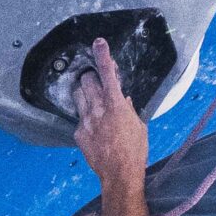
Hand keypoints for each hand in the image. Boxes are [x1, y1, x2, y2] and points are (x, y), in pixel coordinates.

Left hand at [74, 38, 148, 186]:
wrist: (119, 173)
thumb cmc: (135, 150)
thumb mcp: (138, 125)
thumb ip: (128, 109)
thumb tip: (122, 99)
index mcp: (115, 104)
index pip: (107, 73)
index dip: (103, 55)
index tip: (99, 43)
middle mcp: (97, 108)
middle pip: (87, 80)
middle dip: (92, 77)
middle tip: (97, 81)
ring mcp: (85, 120)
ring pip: (78, 95)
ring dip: (84, 92)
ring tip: (92, 100)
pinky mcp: (79, 133)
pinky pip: (79, 117)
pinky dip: (86, 117)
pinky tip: (94, 127)